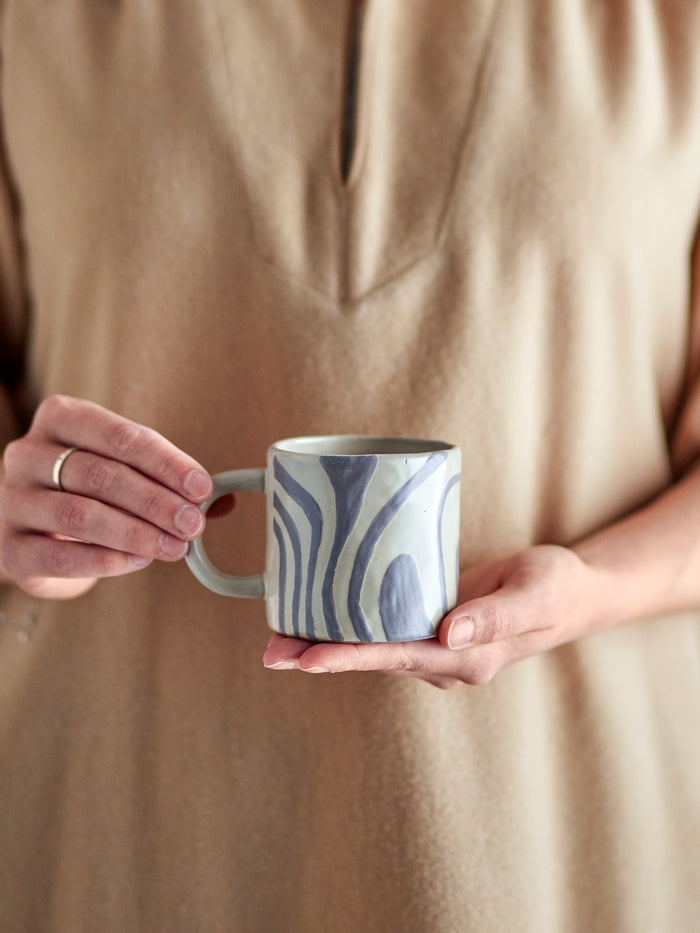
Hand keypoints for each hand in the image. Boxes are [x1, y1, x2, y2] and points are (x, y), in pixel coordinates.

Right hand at [0, 395, 218, 598]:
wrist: (31, 531)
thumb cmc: (86, 492)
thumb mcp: (123, 472)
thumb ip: (167, 481)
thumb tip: (226, 498)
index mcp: (61, 420)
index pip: (118, 435)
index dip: (164, 462)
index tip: (202, 486)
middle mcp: (27, 454)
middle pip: (100, 475)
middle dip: (156, 501)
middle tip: (194, 523)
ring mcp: (11, 500)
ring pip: (79, 514)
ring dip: (136, 532)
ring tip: (175, 547)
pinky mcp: (7, 547)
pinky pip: (57, 556)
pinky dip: (103, 560)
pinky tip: (138, 562)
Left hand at [262, 545, 593, 688]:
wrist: (570, 591)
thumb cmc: (556, 588)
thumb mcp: (534, 593)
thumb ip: (494, 616)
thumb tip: (447, 636)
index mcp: (465, 660)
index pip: (396, 658)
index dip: (349, 658)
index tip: (306, 658)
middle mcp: (442, 661)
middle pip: (372, 658)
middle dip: (320, 656)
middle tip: (270, 651)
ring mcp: (434, 646)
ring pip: (372, 646)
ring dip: (326, 642)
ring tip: (276, 636)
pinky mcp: (430, 625)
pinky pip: (384, 628)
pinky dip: (349, 623)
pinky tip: (318, 612)